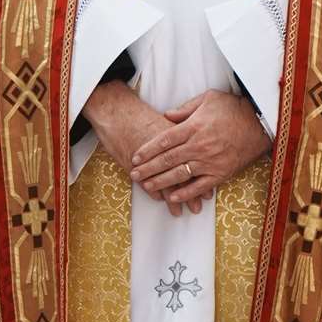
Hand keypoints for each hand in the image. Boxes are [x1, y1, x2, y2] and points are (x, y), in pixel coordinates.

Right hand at [83, 81, 210, 215]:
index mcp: (176, 140)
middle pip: (182, 177)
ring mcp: (149, 160)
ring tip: (178, 212)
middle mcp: (165, 152)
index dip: (200, 179)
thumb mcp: (162, 118)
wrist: (113, 110)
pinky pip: (146, 183)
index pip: (192, 164)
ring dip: (172, 199)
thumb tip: (191, 138)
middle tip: (196, 208)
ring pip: (165, 184)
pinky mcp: (133, 165)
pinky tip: (158, 198)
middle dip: (190, 195)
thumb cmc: (136, 113)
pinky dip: (152, 192)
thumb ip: (179, 126)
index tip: (207, 192)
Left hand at [130, 90, 270, 204]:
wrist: (260, 124)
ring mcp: (210, 161)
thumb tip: (166, 116)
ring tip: (146, 187)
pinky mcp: (221, 173)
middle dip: (148, 168)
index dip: (147, 150)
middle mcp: (199, 146)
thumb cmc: (233, 109)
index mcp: (193, 127)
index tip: (135, 157)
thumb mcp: (207, 99)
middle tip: (134, 175)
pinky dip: (186, 193)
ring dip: (161, 182)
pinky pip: (201, 186)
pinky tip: (173, 198)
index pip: (164, 141)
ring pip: (180, 174)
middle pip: (167, 159)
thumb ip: (184, 109)